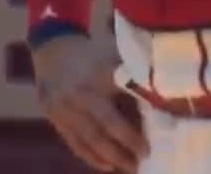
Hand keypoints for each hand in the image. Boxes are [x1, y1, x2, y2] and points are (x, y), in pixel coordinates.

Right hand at [32, 33, 147, 172]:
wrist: (53, 48)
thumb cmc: (94, 56)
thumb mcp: (115, 61)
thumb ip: (133, 83)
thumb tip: (157, 111)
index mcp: (98, 78)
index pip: (117, 112)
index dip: (131, 134)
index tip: (147, 149)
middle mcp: (79, 96)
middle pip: (101, 130)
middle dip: (121, 151)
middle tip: (140, 164)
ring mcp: (63, 108)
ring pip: (86, 140)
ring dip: (107, 158)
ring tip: (127, 168)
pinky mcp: (54, 117)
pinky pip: (73, 142)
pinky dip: (89, 156)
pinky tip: (106, 165)